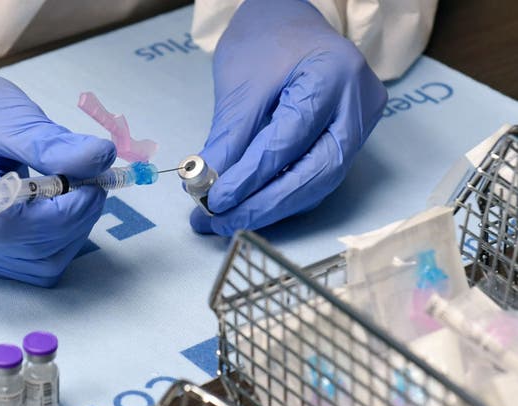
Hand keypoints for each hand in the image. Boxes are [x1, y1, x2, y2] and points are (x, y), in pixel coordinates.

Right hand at [0, 63, 114, 285]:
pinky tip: (58, 211)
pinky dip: (54, 242)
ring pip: (32, 267)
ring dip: (69, 234)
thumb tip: (100, 158)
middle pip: (23, 249)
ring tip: (77, 194)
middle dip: (73, 219)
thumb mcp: (4, 113)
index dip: (60, 212)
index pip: (6, 225)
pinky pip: (25, 265)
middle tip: (93, 182)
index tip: (90, 183)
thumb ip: (49, 142)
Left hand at [191, 0, 387, 235]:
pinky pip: (318, 176)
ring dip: (272, 207)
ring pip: (320, 181)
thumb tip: (205, 188)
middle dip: (264, 204)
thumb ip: (228, 138)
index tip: (214, 201)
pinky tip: (253, 207)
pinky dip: (284, 196)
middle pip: (316, 171)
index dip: (251, 177)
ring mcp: (361, 122)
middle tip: (220, 222)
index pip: (290, 139)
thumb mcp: (240, 84)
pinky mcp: (350, 138)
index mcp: (334, 75)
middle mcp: (360, 102)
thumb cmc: (265, 41)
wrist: (289, 21)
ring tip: (228, 221)